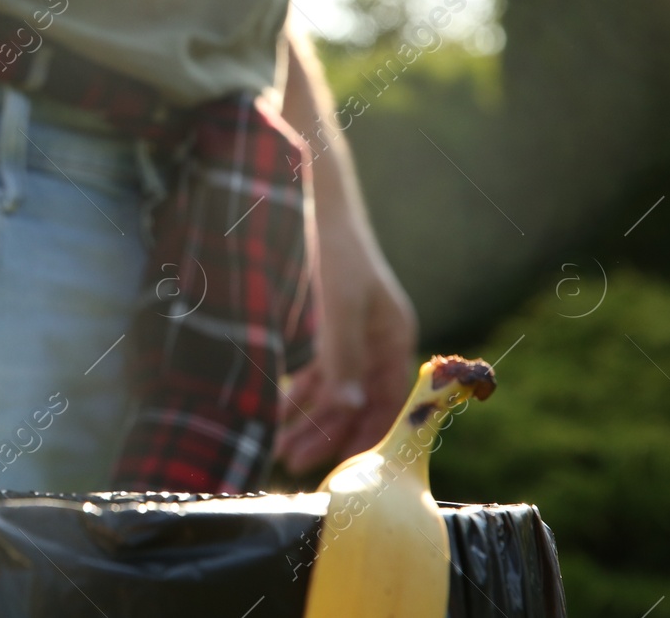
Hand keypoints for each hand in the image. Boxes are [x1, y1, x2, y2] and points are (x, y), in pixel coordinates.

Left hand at [273, 231, 417, 475]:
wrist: (316, 202)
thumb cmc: (334, 249)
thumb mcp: (339, 303)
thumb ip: (343, 355)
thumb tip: (349, 407)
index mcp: (393, 337)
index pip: (387, 402)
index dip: (365, 436)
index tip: (340, 467)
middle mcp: (377, 341)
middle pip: (357, 403)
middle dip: (327, 434)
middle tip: (291, 462)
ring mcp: (354, 335)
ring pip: (334, 391)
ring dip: (308, 419)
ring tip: (278, 447)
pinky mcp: (328, 327)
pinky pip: (317, 372)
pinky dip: (298, 393)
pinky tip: (276, 411)